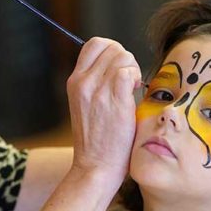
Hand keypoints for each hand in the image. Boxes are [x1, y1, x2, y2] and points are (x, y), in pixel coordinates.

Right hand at [67, 38, 141, 188]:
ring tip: (132, 88)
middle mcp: (82, 82)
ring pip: (122, 56)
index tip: (120, 68)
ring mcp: (97, 90)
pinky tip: (135, 92)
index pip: (94, 44)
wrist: (96, 166)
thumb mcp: (86, 105)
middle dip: (126, 59)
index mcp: (75, 82)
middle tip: (129, 80)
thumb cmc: (98, 140)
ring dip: (133, 69)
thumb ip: (96, 83)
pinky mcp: (113, 99)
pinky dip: (136, 77)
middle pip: (111, 47)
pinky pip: (127, 71)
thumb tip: (118, 65)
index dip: (112, 50)